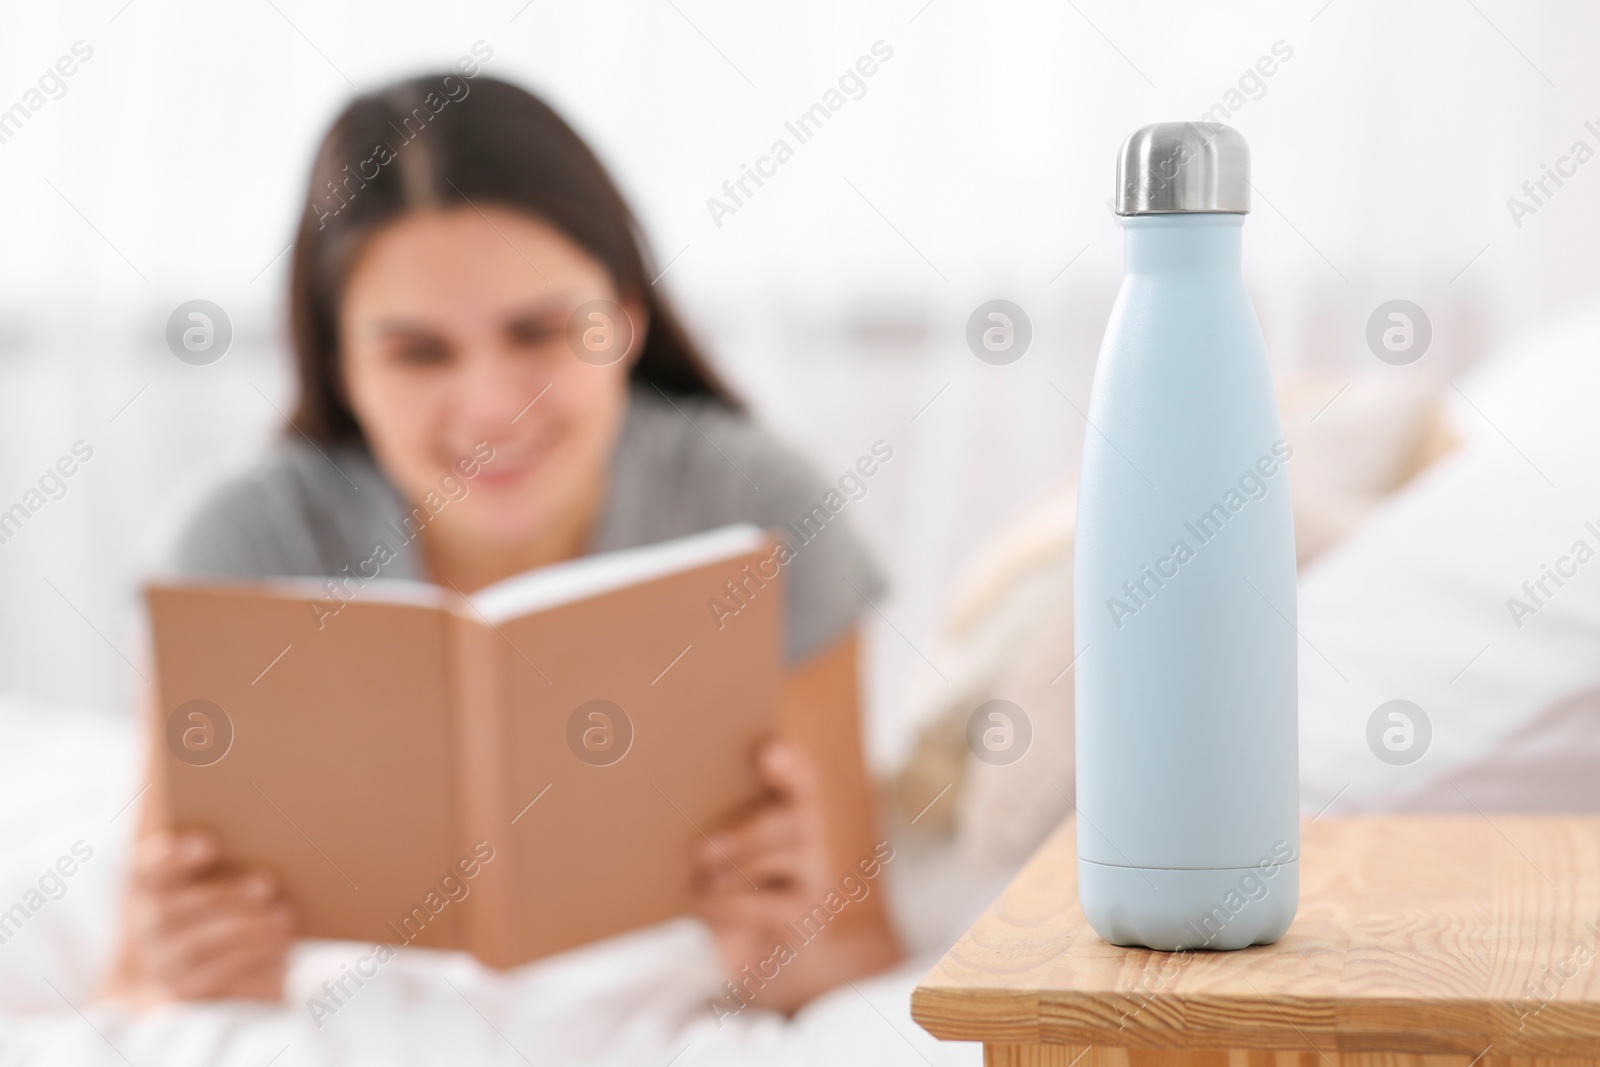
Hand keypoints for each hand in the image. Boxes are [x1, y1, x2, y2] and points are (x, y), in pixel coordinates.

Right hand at [104, 830, 295, 1004]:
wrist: (202, 973)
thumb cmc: (225, 907)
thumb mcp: (219, 880)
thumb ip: (232, 853)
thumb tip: (265, 818)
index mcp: (149, 890)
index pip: (145, 868)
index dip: (171, 857)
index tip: (210, 844)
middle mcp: (148, 930)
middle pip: (170, 910)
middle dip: (222, 897)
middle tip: (267, 884)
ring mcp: (164, 967)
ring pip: (194, 950)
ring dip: (244, 933)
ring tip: (283, 920)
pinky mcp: (189, 999)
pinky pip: (216, 989)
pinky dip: (251, 972)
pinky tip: (281, 959)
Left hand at [692, 741, 900, 1014]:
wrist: (762, 951)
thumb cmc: (730, 881)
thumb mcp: (720, 848)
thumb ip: (711, 817)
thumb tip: (662, 799)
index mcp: (790, 808)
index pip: (801, 780)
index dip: (790, 766)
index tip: (767, 750)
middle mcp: (810, 838)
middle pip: (797, 819)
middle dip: (749, 831)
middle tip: (699, 850)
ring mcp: (813, 879)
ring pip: (783, 859)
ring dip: (734, 869)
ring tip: (695, 881)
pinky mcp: (803, 918)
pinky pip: (767, 907)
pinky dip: (727, 905)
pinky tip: (698, 904)